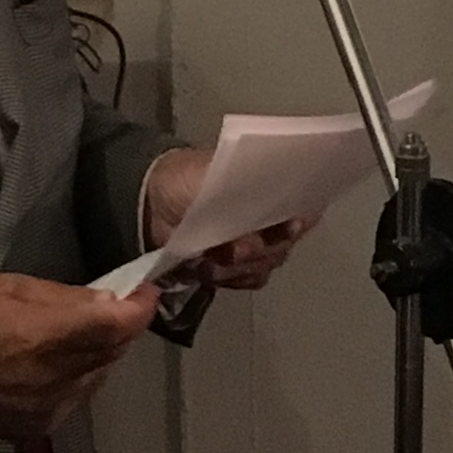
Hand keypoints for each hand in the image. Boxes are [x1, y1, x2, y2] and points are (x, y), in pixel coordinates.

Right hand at [0, 272, 156, 440]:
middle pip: (114, 352)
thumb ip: (64, 298)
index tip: (144, 294)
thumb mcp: (10, 288)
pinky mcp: (41, 427)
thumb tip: (108, 303)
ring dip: (96, 357)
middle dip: (117, 330)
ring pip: (97, 377)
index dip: (141, 308)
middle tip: (107, 312)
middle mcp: (63, 376)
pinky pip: (75, 399)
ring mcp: (54, 407)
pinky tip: (52, 369)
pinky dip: (75, 381)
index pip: (122, 325)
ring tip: (73, 340)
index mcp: (54, 335)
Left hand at [143, 146, 317, 293]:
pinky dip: (229, 279)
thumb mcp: (217, 172)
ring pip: (265, 266)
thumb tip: (285, 194)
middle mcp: (270, 218)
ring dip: (239, 268)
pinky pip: (247, 281)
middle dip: (260, 250)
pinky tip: (207, 269)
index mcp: (272, 188)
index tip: (287, 226)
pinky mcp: (232, 267)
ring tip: (210, 260)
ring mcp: (252, 245)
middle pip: (285, 244)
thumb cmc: (185, 181)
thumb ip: (252, 181)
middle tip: (232, 248)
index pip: (305, 206)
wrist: (147, 205)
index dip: (300, 220)